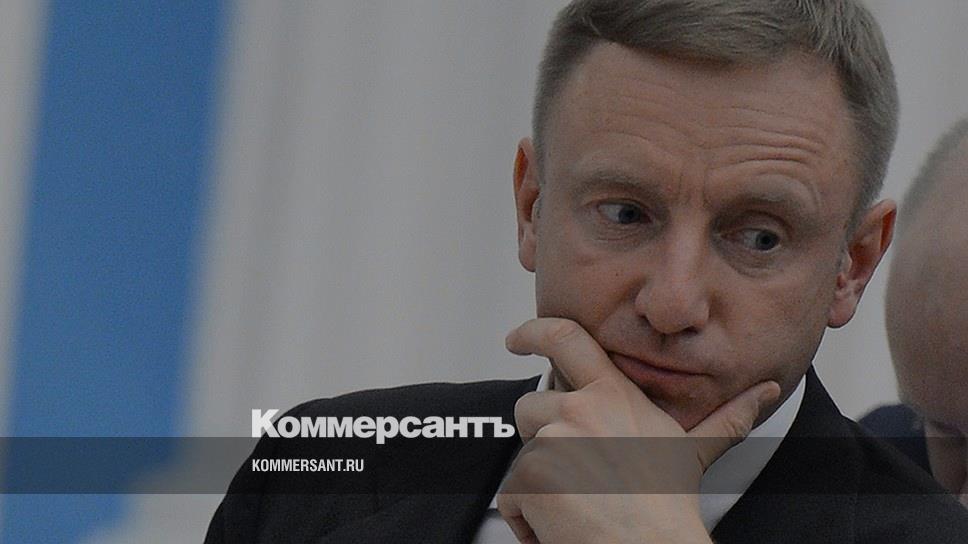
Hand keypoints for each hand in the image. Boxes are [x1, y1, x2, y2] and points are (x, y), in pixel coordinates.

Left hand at [496, 318, 779, 543]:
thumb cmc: (666, 507)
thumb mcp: (693, 452)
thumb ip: (727, 417)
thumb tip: (765, 392)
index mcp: (613, 394)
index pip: (565, 338)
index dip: (534, 333)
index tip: (518, 339)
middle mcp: (580, 408)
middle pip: (531, 405)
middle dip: (543, 439)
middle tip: (579, 475)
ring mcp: (554, 438)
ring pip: (522, 451)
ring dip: (539, 481)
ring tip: (578, 503)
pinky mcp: (531, 473)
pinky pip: (511, 493)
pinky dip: (528, 517)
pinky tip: (562, 526)